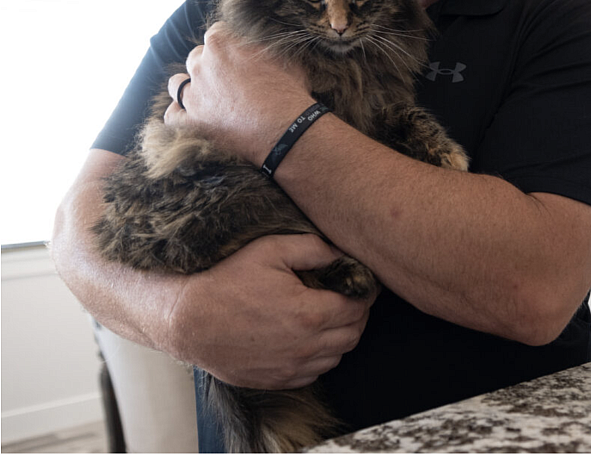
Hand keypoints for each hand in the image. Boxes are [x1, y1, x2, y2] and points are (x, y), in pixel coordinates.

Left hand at [165, 22, 315, 165]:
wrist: (288, 131)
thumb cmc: (290, 93)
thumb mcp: (285, 57)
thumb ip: (265, 44)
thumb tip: (262, 39)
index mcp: (222, 43)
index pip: (216, 33)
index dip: (229, 45)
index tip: (240, 56)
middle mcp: (202, 65)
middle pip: (197, 57)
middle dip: (211, 65)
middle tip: (230, 80)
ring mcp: (194, 95)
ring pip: (178, 84)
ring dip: (190, 86)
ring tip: (206, 96)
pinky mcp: (191, 123)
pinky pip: (172, 116)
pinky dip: (180, 115)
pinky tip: (191, 116)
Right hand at [166, 234, 375, 389]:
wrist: (187, 320)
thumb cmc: (226, 282)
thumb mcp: (271, 251)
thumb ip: (314, 249)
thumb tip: (342, 253)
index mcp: (310, 314)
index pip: (359, 307)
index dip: (365, 293)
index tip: (363, 283)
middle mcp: (305, 346)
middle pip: (354, 334)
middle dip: (357, 314)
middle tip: (348, 297)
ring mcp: (291, 367)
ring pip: (337, 356)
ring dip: (340, 336)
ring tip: (329, 316)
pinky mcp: (277, 380)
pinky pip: (314, 373)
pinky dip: (319, 357)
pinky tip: (307, 337)